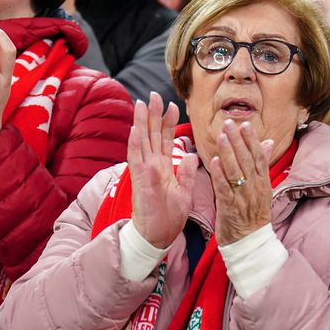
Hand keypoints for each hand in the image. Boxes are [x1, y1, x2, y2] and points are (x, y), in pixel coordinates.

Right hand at [127, 93, 197, 248]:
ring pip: (142, 140)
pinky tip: (134, 128)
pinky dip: (134, 143)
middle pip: (153, 134)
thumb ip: (187, 173)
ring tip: (143, 103)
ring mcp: (144, 171)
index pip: (166, 140)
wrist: (158, 236)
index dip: (169, 122)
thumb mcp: (185, 192)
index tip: (173, 105)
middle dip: (154, 114)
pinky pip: (136, 158)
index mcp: (163, 167)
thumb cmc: (169, 217)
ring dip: (142, 122)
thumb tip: (194, 155)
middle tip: (154, 94)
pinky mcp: (140, 180)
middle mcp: (152, 165)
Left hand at [209, 120, 274, 244]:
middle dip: (238, 141)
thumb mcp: (262, 188)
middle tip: (229, 123)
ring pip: (236, 172)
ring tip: (222, 137)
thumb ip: (262, 164)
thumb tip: (267, 142)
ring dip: (228, 153)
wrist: (250, 243)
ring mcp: (243, 198)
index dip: (251, 140)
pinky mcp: (230, 208)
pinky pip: (224, 189)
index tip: (245, 124)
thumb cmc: (253, 214)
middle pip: (247, 160)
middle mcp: (254, 188)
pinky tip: (214, 162)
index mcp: (262, 182)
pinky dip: (220, 175)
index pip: (258, 156)